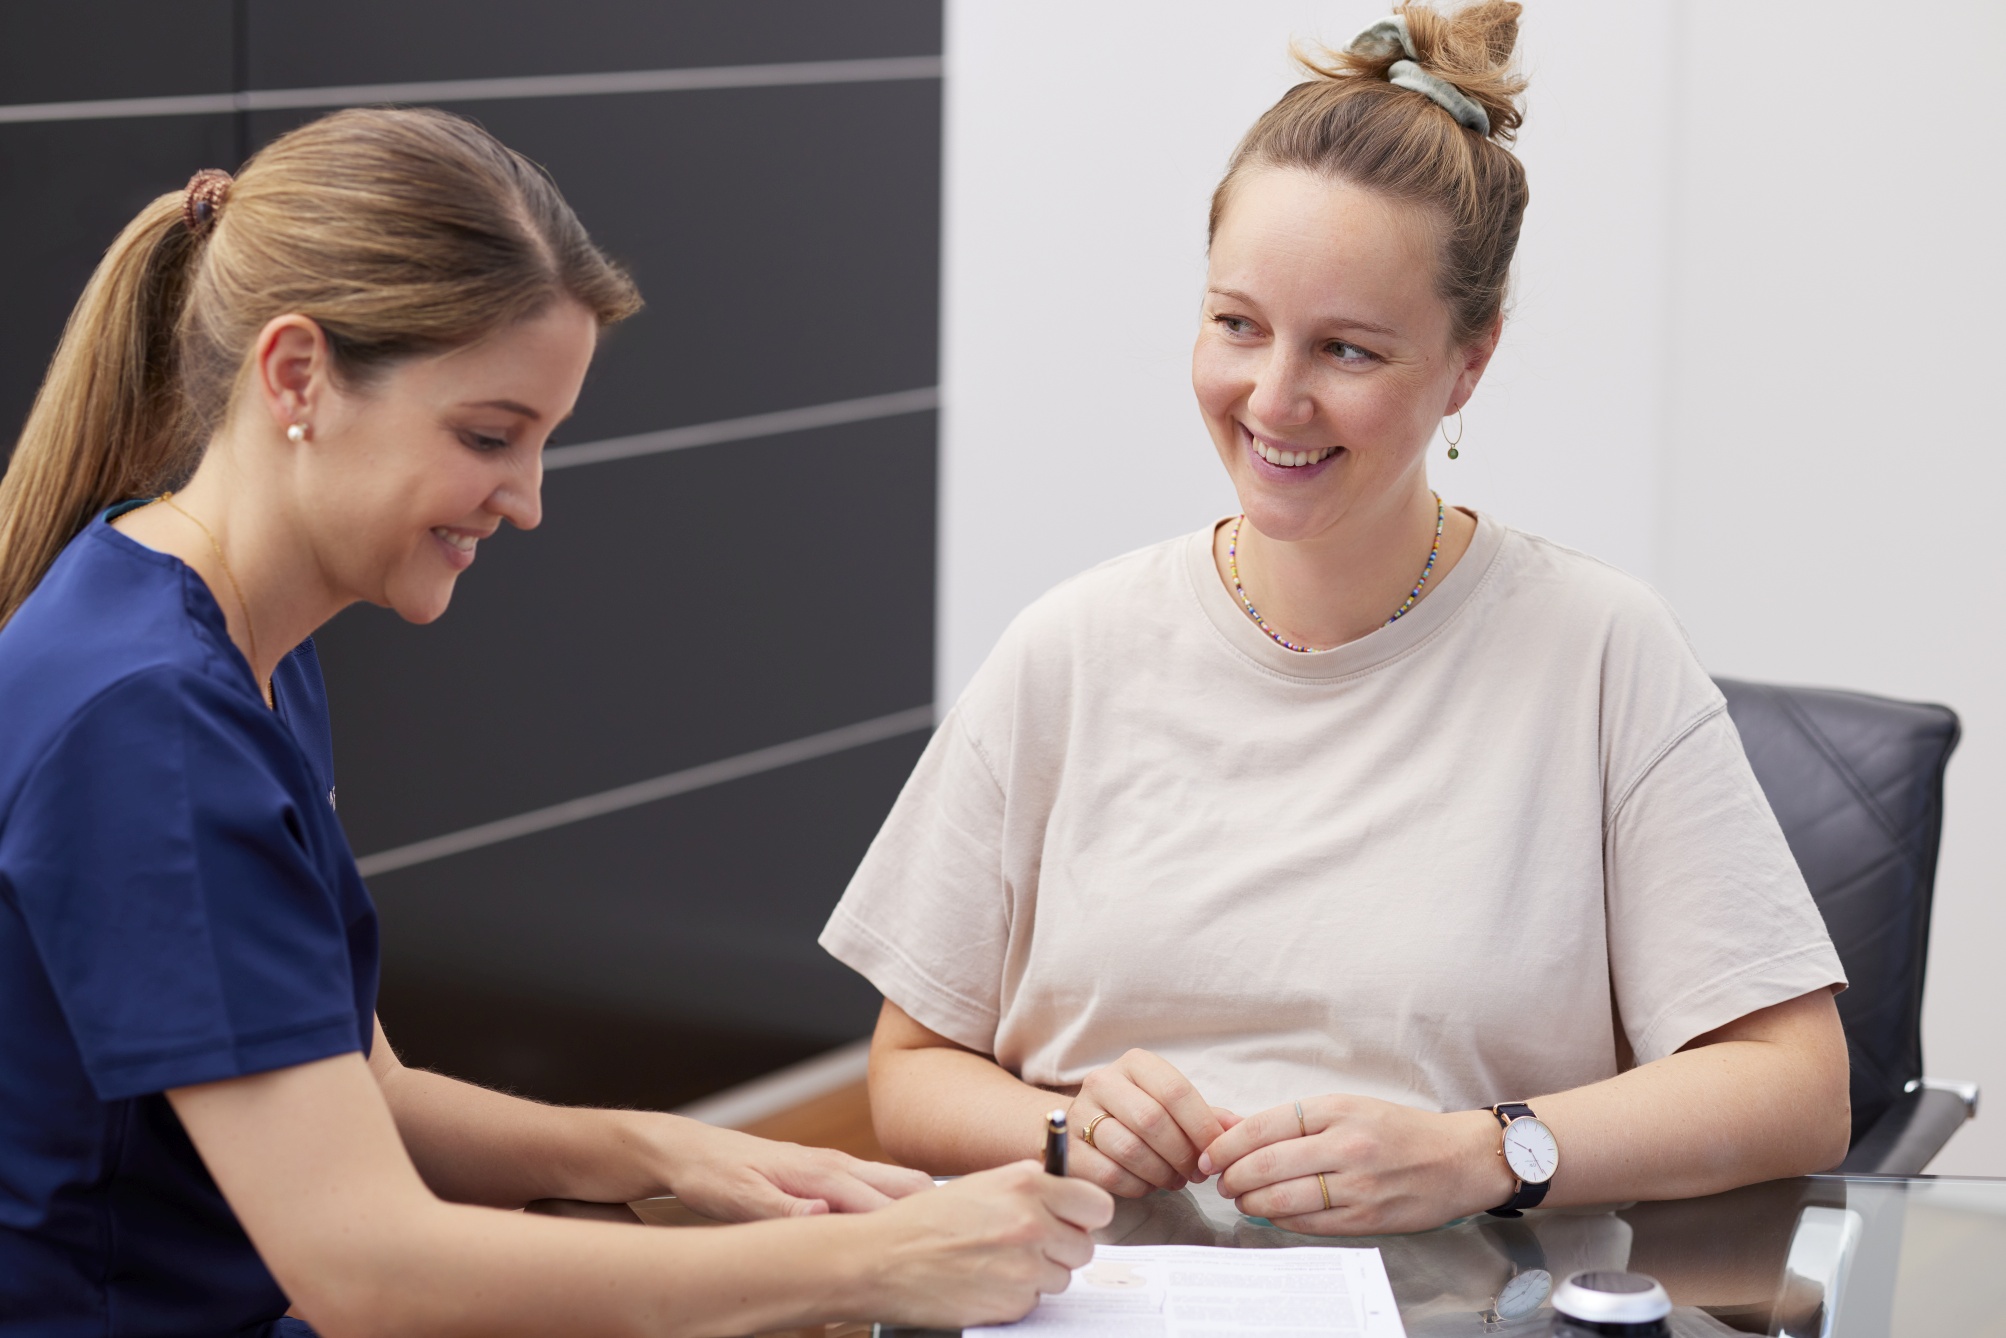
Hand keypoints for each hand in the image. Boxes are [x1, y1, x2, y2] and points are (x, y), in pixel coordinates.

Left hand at [651, 1116, 933, 1220]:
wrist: (690, 1151)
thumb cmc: (712, 1175)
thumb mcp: (739, 1198)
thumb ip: (783, 1208)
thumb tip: (824, 1215)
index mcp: (820, 1172)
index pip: (880, 1201)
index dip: (910, 1224)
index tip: (932, 1248)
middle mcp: (835, 1165)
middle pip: (903, 1184)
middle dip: (930, 1210)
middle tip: (951, 1243)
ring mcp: (833, 1167)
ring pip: (892, 1183)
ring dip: (914, 1207)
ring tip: (935, 1239)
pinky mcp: (825, 1175)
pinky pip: (873, 1187)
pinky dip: (894, 1204)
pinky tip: (898, 1229)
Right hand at [859, 1161, 1113, 1327]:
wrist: (881, 1259)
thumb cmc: (923, 1220)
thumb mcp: (980, 1185)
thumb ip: (1028, 1188)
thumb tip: (1065, 1198)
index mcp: (1026, 1183)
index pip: (1097, 1205)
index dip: (1084, 1216)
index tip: (1074, 1221)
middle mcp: (1032, 1222)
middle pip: (1084, 1248)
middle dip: (1061, 1249)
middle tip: (1029, 1246)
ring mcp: (1025, 1266)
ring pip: (1062, 1278)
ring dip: (1038, 1275)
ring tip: (997, 1263)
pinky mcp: (1013, 1303)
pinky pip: (1035, 1302)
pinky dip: (1016, 1296)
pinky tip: (985, 1282)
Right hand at [1067, 1049, 1234, 1196]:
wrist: (1079, 1126)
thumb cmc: (1136, 1115)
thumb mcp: (1170, 1106)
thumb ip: (1206, 1116)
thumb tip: (1241, 1127)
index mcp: (1135, 1064)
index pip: (1175, 1091)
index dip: (1202, 1126)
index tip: (1217, 1151)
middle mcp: (1103, 1081)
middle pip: (1152, 1121)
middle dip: (1182, 1154)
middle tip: (1196, 1173)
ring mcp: (1080, 1113)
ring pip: (1130, 1149)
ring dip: (1161, 1173)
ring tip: (1174, 1180)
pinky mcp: (1068, 1148)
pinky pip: (1110, 1174)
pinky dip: (1137, 1186)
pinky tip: (1147, 1184)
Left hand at [1199, 1095, 1509, 1234]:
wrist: (1458, 1159)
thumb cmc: (1398, 1130)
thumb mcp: (1346, 1108)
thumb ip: (1295, 1121)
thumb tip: (1236, 1130)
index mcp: (1337, 1110)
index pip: (1264, 1127)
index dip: (1227, 1145)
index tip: (1208, 1156)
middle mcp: (1346, 1145)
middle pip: (1267, 1165)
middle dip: (1233, 1177)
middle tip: (1220, 1181)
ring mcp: (1358, 1185)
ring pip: (1283, 1199)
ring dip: (1251, 1202)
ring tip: (1241, 1199)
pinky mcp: (1368, 1218)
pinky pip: (1309, 1223)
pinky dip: (1281, 1220)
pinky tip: (1271, 1215)